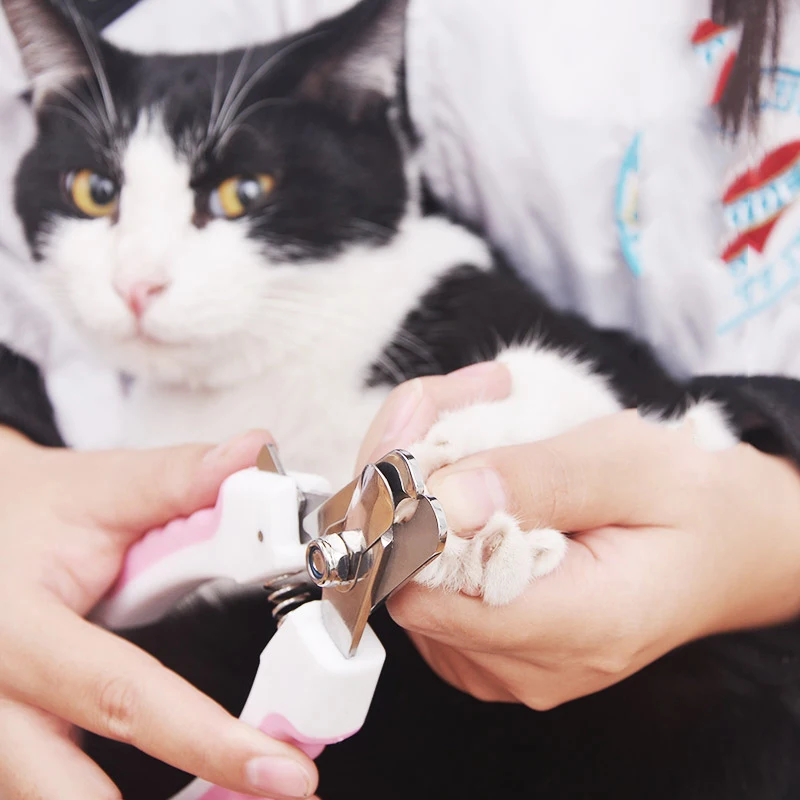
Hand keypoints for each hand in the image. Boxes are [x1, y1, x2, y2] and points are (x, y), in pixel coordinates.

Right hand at [0, 428, 318, 799]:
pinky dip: (105, 791)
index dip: (208, 742)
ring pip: (51, 797)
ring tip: (236, 791)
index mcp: (18, 630)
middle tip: (276, 795)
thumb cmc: (28, 512)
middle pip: (68, 790)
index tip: (285, 771)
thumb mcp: (97, 488)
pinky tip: (181, 784)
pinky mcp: (0, 745)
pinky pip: (48, 786)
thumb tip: (255, 456)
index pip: (125, 696)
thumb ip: (178, 479)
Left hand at [358, 365, 799, 708]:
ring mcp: (510, 663)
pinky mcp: (497, 646)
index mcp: (580, 627)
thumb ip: (542, 480)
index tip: (422, 443)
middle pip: (407, 584)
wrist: (732, 545)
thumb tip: (444, 496)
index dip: (405, 516)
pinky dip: (435, 528)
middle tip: (445, 411)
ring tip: (468, 437)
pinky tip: (471, 483)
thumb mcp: (634, 463)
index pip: (428, 596)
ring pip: (410, 583)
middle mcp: (533, 665)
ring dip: (421, 500)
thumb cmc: (696, 500)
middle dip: (410, 487)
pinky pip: (433, 590)